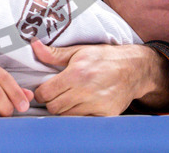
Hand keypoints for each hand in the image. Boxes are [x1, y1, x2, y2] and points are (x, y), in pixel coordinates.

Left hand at [31, 41, 168, 115]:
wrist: (134, 69)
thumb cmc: (104, 58)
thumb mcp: (79, 51)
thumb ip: (54, 53)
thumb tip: (34, 46)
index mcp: (76, 74)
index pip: (46, 93)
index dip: (41, 93)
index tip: (45, 90)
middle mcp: (85, 91)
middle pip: (54, 108)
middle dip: (51, 102)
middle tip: (56, 95)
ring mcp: (96, 105)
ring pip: (66, 117)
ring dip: (64, 110)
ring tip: (68, 100)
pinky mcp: (106, 115)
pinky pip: (83, 121)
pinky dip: (78, 116)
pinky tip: (81, 106)